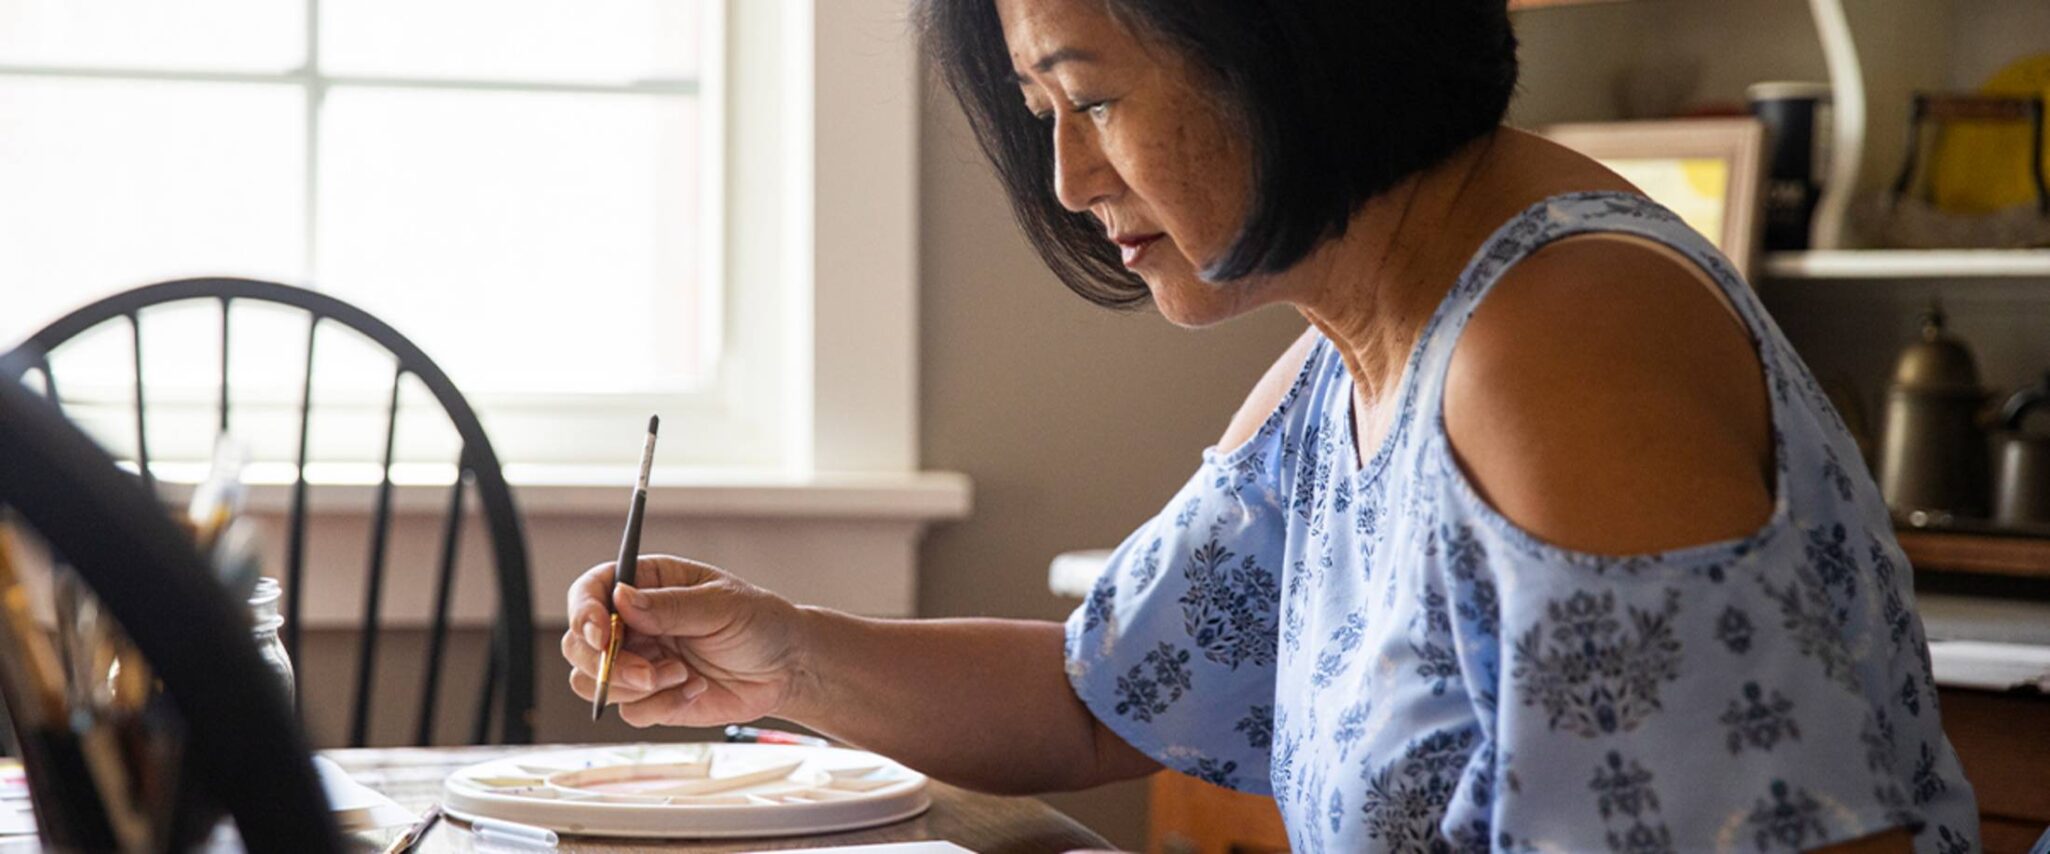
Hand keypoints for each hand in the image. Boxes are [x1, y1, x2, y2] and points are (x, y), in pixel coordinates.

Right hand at [562, 555, 809, 727]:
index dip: (584, 612)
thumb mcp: (722, 605)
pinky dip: (661, 705)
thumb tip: (622, 599)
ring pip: (593, 682)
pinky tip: (695, 688)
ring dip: (632, 686)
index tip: (600, 634)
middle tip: (646, 672)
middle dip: (604, 663)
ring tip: (680, 675)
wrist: (787, 669)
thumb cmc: (761, 623)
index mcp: (648, 585)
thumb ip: (671, 606)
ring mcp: (639, 661)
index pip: (592, 590)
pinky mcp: (651, 698)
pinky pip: (630, 711)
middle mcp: (634, 623)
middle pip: (579, 644)